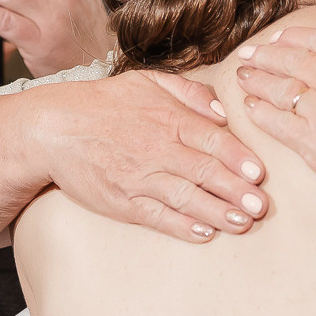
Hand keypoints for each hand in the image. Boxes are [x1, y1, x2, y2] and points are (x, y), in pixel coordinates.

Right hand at [42, 70, 267, 241]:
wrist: (54, 128)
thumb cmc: (106, 104)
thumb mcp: (148, 82)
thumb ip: (190, 93)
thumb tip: (224, 113)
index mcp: (167, 119)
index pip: (211, 140)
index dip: (237, 157)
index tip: (259, 173)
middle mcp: (156, 149)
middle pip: (203, 172)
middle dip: (236, 191)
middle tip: (261, 206)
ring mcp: (138, 178)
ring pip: (185, 197)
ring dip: (216, 212)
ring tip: (243, 223)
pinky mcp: (121, 201)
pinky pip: (155, 216)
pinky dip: (180, 226)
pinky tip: (202, 233)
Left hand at [235, 19, 315, 223]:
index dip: (295, 37)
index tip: (279, 38)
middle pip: (292, 59)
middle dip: (266, 54)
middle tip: (248, 54)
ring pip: (279, 88)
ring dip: (257, 80)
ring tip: (243, 78)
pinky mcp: (313, 144)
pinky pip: (277, 123)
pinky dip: (260, 112)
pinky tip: (251, 108)